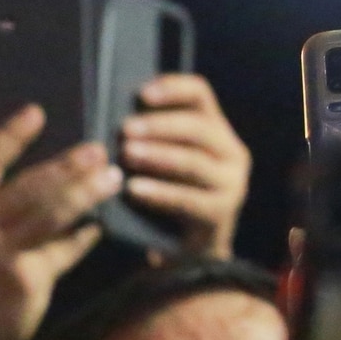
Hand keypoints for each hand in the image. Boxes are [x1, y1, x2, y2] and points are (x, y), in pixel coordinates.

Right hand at [0, 105, 122, 339]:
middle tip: (98, 150)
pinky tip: (98, 228)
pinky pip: (59, 251)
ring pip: (49, 215)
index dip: (11, 137)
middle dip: (66, 167)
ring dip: (84, 195)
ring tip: (112, 179)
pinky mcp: (22, 277)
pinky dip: (80, 240)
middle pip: (28, 187)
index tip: (37, 112)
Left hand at [120, 74, 250, 258]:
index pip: (200, 95)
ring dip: (157, 156)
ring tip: (125, 154)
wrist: (185, 251)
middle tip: (124, 129)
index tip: (140, 93)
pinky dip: (159, 192)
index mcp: (214, 130)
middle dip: (159, 125)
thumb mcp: (157, 161)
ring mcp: (231, 185)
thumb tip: (110, 112)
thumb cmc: (163, 196)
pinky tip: (133, 189)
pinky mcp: (220, 215)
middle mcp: (230, 153)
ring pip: (194, 162)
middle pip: (198, 127)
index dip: (173, 88)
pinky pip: (188, 199)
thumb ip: (146, 136)